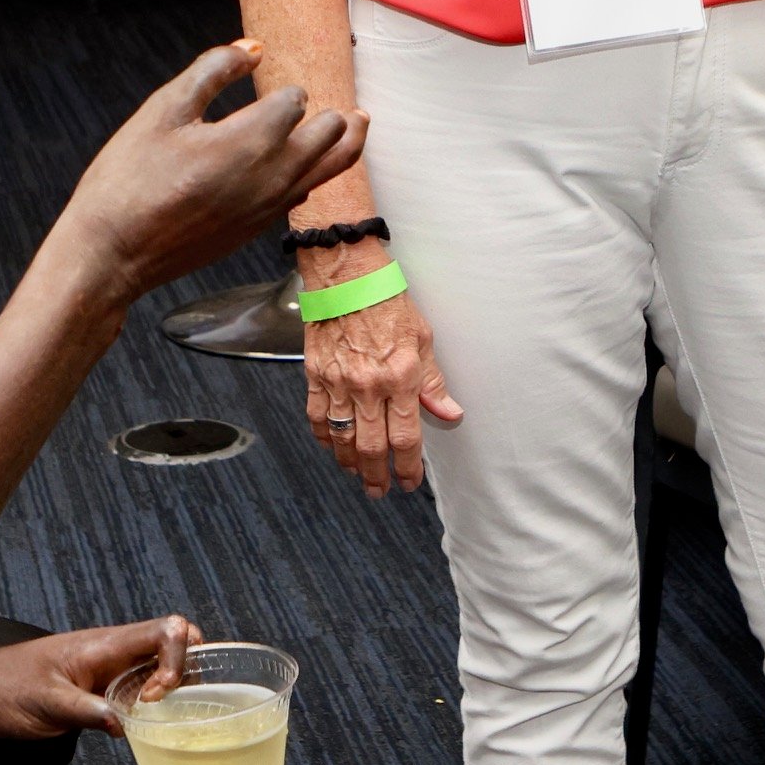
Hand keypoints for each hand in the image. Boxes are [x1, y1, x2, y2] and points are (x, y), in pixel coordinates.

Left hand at [0, 615, 196, 740]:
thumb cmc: (4, 690)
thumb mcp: (45, 706)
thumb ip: (86, 712)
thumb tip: (124, 724)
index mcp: (102, 645)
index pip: (165, 630)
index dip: (177, 659)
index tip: (156, 695)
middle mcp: (111, 650)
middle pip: (171, 642)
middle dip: (183, 672)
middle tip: (160, 707)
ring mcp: (107, 665)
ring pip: (158, 662)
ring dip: (169, 686)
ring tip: (151, 716)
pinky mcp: (100, 683)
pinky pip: (140, 681)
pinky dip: (152, 698)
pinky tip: (140, 720)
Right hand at [54, 42, 363, 307]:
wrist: (113, 253)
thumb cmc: (129, 180)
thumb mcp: (163, 110)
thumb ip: (211, 70)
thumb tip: (251, 49)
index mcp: (252, 139)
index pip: (295, 100)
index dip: (282, 90)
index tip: (266, 85)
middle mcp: (274, 175)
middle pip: (331, 134)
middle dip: (332, 114)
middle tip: (346, 104)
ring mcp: (270, 206)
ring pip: (330, 170)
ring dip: (344, 144)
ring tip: (357, 125)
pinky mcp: (259, 228)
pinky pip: (304, 195)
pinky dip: (316, 175)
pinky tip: (308, 169)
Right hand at [300, 246, 458, 497]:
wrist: (345, 273)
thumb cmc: (387, 299)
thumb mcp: (423, 337)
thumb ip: (434, 381)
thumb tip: (449, 413)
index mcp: (401, 376)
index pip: (406, 437)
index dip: (408, 467)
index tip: (410, 482)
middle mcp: (369, 385)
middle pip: (372, 447)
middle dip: (377, 476)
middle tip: (380, 490)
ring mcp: (339, 382)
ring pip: (342, 439)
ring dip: (350, 463)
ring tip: (358, 474)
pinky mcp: (315, 374)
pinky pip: (317, 418)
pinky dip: (324, 438)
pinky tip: (332, 447)